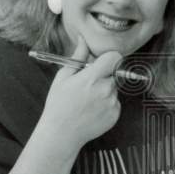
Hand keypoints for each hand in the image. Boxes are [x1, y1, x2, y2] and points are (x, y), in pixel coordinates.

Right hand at [40, 36, 121, 150]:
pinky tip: (92, 110)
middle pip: (114, 73)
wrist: (61, 134)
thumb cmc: (59, 104)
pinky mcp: (115, 115)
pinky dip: (107, 104)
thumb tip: (83, 39)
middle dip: (104, 76)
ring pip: (114, 88)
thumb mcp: (63, 77)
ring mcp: (112, 103)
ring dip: (105, 90)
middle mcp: (105, 90)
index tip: (101, 63)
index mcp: (91, 77)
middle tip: (88, 86)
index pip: (115, 57)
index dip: (109, 58)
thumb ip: (78, 57)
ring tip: (87, 101)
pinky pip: (115, 102)